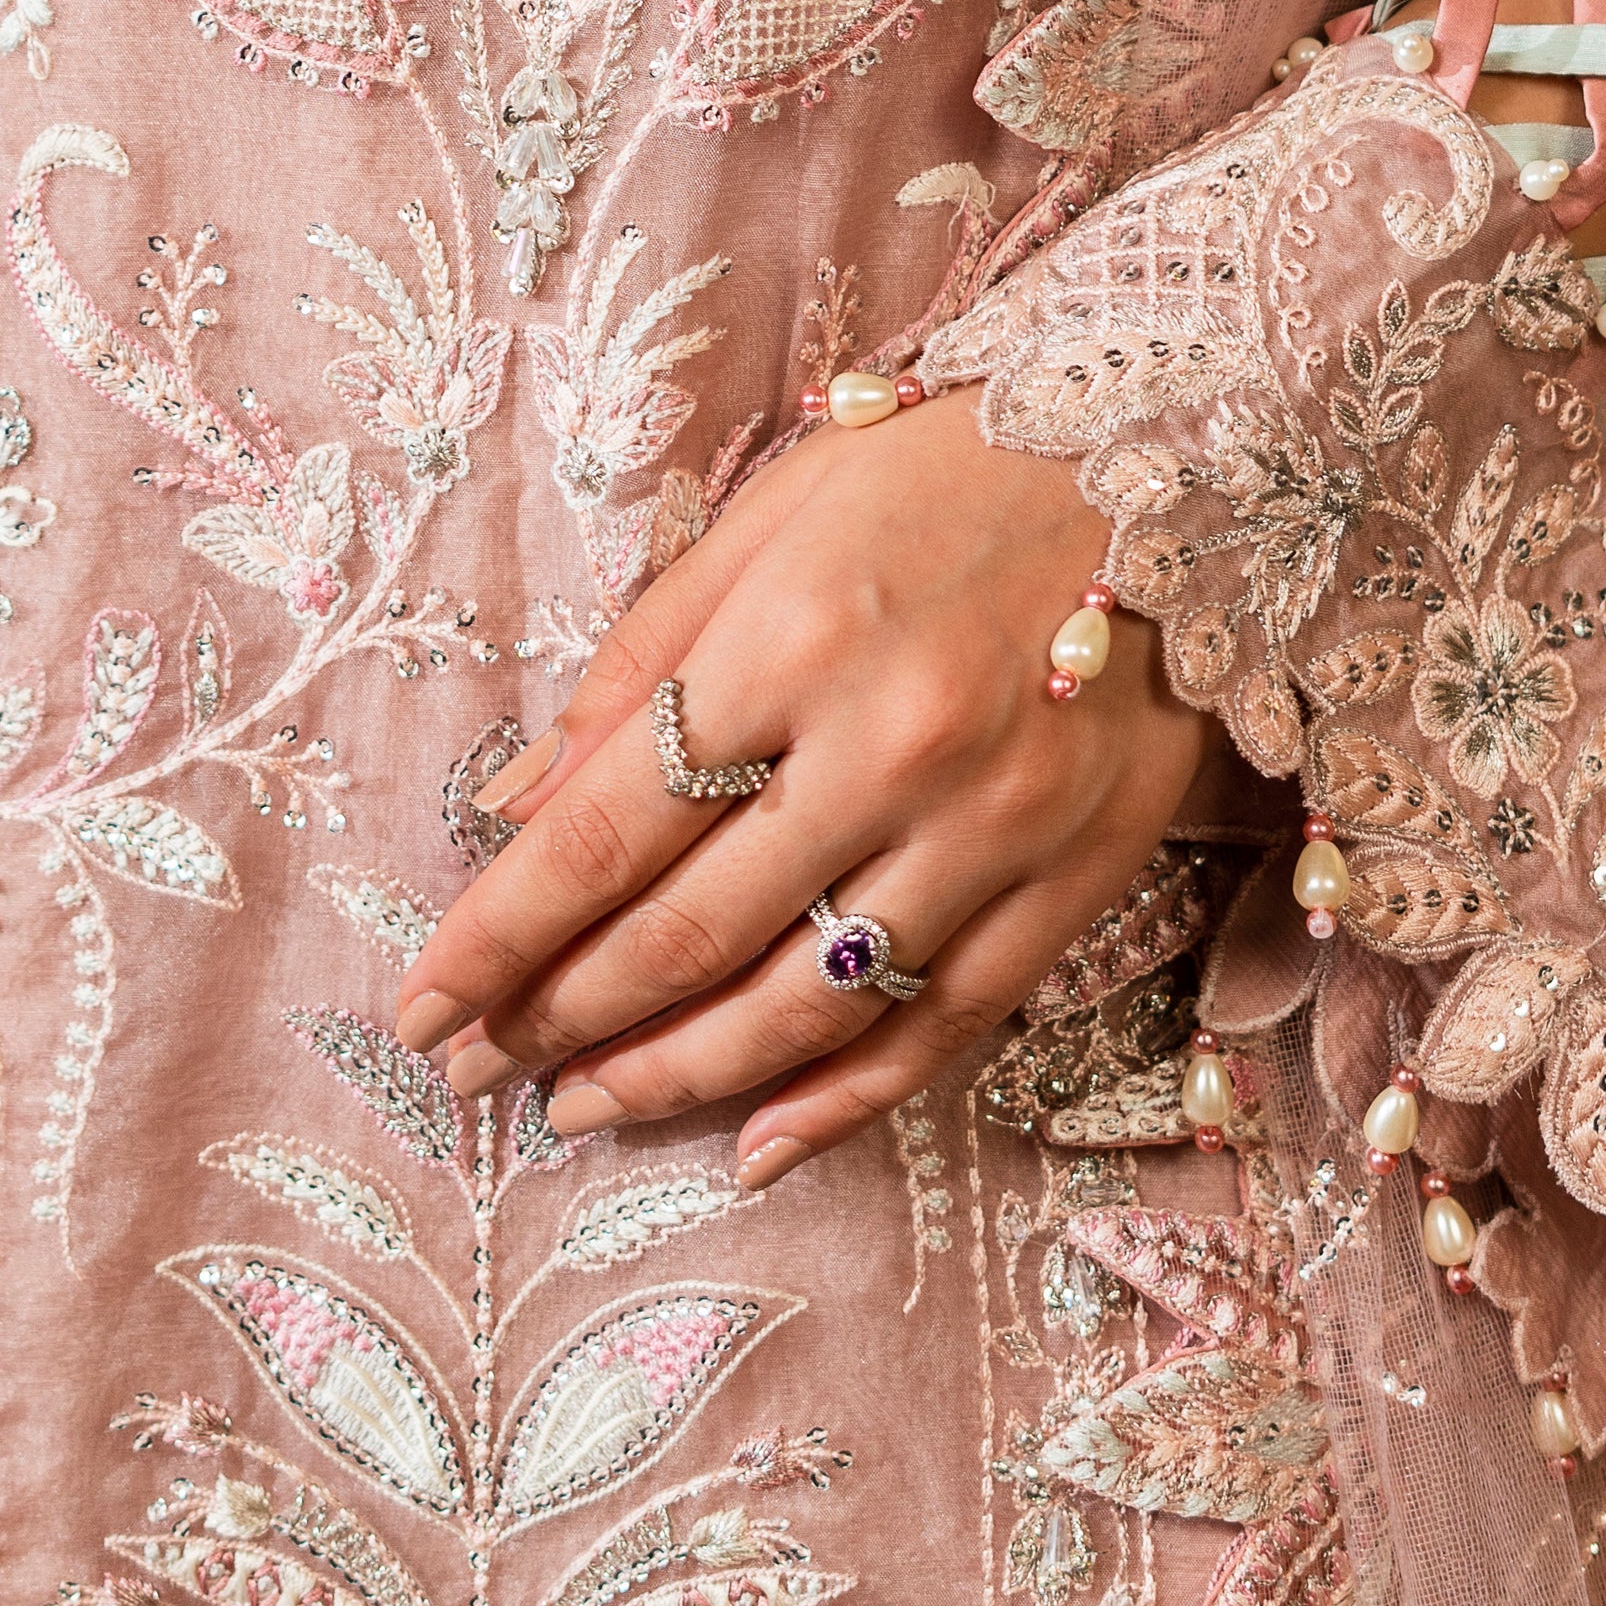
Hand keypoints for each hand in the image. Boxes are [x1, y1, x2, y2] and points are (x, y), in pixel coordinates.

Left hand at [390, 391, 1221, 1192]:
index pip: (607, 828)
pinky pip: (940, 1030)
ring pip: (804, 1006)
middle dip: (561, 1017)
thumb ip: (639, 664)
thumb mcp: (769, 519)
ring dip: (674, 1076)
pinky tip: (753, 1143)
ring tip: (580, 1110)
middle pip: (690, 932)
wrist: (1181, 462)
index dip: (502, 933)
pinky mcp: (1072, 882)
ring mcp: (992, 830)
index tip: (424, 1004)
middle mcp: (891, 748)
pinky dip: (840, 1102)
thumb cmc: (947, 474)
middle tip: (475, 1072)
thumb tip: (515, 809)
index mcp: (793, 640)